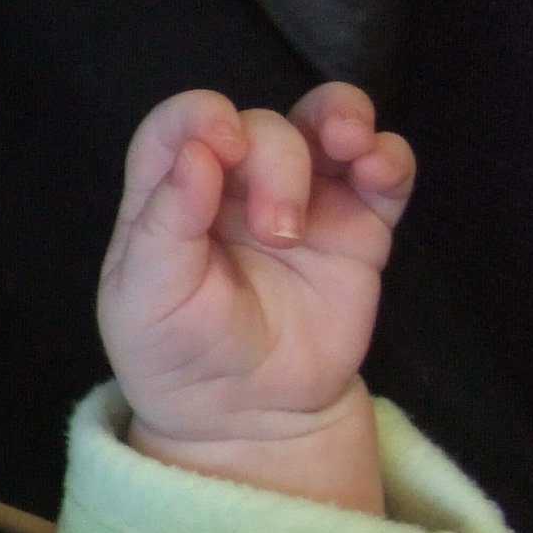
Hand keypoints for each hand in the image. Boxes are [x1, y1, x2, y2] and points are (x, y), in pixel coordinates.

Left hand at [97, 84, 415, 512]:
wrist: (246, 417)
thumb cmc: (178, 354)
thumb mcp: (144, 300)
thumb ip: (164, 224)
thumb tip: (197, 151)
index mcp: (171, 195)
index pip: (181, 125)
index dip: (201, 115)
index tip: (221, 145)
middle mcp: (235, 186)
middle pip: (262, 126)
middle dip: (276, 162)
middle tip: (277, 233)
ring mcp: (302, 201)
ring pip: (325, 121)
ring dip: (340, 115)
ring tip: (347, 145)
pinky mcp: (358, 228)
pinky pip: (383, 171)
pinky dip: (389, 155)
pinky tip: (378, 166)